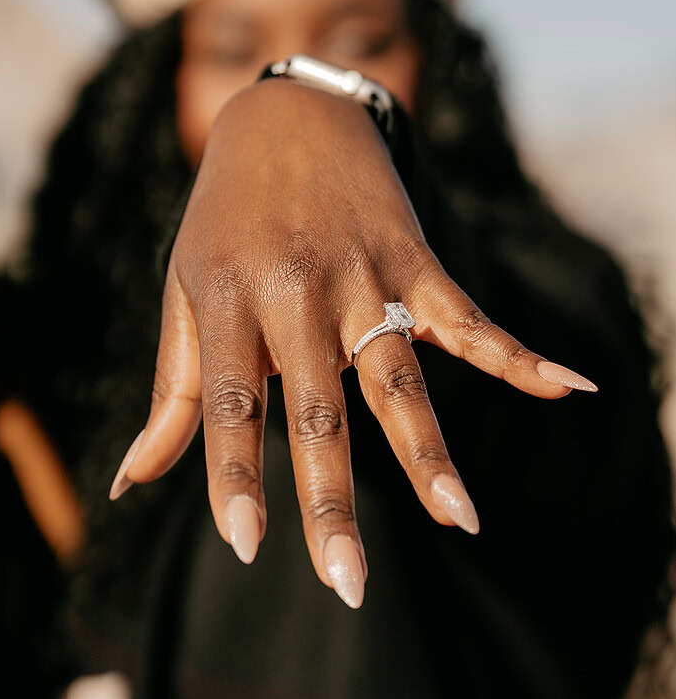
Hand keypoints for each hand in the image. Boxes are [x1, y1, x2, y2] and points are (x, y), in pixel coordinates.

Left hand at [109, 78, 596, 607]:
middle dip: (332, 498)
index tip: (247, 545)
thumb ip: (174, 391)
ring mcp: (362, 273)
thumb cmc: (224, 220)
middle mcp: (297, 289)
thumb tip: (132, 482)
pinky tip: (567, 387)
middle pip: (319, 406)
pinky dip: (516, 354)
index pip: (231, 401)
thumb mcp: (185, 291)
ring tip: (460, 519)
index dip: (235, 473)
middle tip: (349, 581)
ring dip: (428, 452)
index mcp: (229, 299)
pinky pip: (466, 316)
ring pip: (398, 376)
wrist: (288, 117)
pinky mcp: (413, 260)